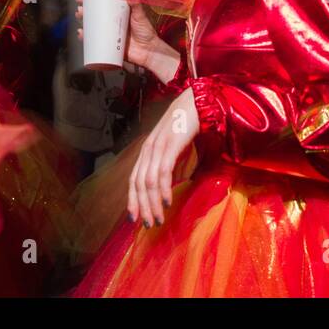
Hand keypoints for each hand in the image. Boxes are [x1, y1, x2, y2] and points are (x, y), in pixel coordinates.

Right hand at [76, 0, 180, 84]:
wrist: (148, 52)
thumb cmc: (147, 33)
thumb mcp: (141, 17)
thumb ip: (137, 6)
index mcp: (118, 12)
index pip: (103, 0)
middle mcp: (112, 21)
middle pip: (94, 10)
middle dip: (84, 4)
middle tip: (79, 0)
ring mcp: (108, 32)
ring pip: (91, 23)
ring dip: (83, 18)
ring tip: (80, 14)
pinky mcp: (107, 43)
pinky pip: (93, 40)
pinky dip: (85, 36)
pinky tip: (81, 33)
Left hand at [129, 88, 198, 227]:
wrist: (196, 103)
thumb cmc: (187, 127)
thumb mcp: (176, 150)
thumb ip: (171, 166)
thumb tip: (169, 186)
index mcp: (147, 151)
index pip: (133, 179)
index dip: (132, 200)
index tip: (134, 219)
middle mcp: (148, 149)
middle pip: (138, 184)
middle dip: (142, 207)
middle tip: (148, 225)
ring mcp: (158, 146)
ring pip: (149, 182)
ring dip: (153, 203)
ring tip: (158, 219)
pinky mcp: (170, 145)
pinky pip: (163, 172)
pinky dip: (163, 190)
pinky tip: (167, 202)